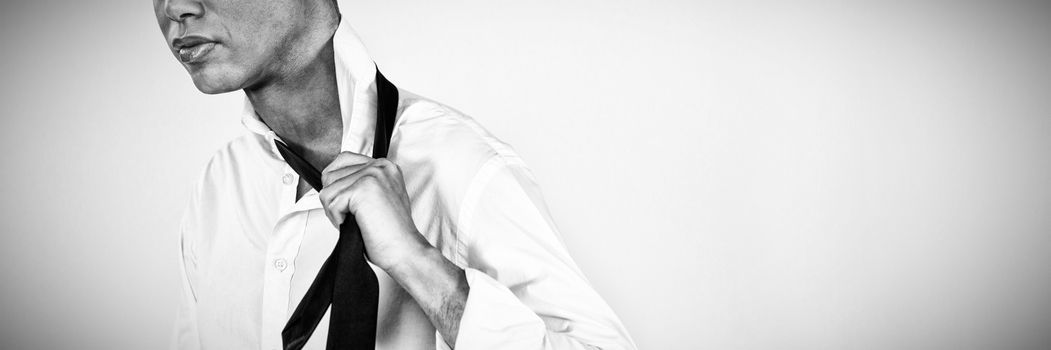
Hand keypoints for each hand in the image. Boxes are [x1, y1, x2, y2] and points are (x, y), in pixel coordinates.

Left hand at [319, 151, 427, 271]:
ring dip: (335, 211)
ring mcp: (372, 175)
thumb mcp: (377, 199)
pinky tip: (357, 224)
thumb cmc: (391, 233)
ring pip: (328, 190)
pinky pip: (331, 202)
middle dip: (335, 200)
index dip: (337, 185)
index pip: (343, 160)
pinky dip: (338, 219)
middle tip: (354, 215)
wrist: (404, 249)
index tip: (349, 203)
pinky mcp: (363, 188)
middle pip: (331, 174)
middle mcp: (380, 166)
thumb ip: (358, 184)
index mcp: (384, 167)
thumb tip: (330, 182)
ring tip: (357, 220)